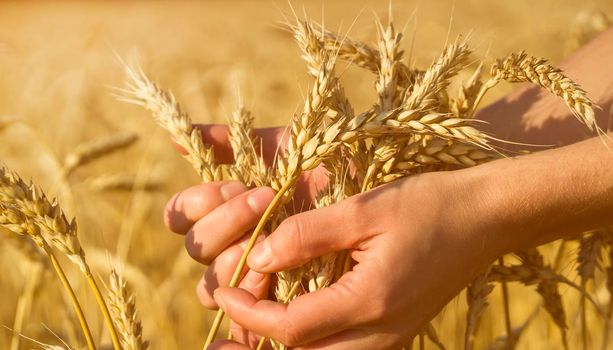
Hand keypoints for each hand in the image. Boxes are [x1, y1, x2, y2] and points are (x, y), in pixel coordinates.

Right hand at [164, 124, 328, 346]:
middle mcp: (238, 239)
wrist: (389, 184)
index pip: (183, 216)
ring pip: (214, 285)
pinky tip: (267, 290)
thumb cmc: (341, 164)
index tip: (235, 185)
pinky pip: (248, 320)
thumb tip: (176, 138)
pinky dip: (245, 313)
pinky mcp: (284, 299)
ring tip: (274, 237)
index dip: (196, 205)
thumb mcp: (291, 146)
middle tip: (265, 200)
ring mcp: (259, 271)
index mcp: (229, 206)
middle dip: (224, 226)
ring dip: (235, 261)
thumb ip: (237, 142)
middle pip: (198, 250)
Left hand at [209, 171, 507, 348]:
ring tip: (258, 320)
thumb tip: (259, 256)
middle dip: (261, 341)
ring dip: (289, 344)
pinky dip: (316, 341)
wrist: (488, 218)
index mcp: (371, 302)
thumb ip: (308, 233)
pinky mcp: (400, 332)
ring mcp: (394, 338)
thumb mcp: (366, 208)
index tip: (223, 290)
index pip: (290, 328)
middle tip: (233, 318)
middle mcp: (382, 334)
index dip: (248, 314)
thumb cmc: (431, 204)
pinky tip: (302, 318)